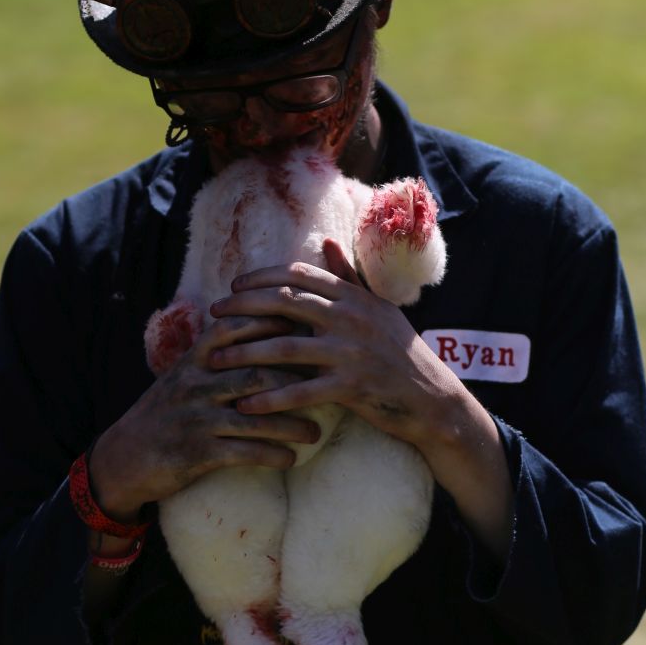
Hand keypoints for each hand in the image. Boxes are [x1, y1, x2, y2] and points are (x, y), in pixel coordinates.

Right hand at [89, 314, 320, 522]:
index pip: (233, 330)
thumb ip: (216, 357)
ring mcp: (195, 418)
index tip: (304, 326)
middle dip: (294, 381)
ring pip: (255, 416)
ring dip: (291, 425)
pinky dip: (271, 455)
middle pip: (254, 373)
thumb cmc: (165, 412)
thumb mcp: (182, 376)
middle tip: (325, 389)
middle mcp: (194, 384)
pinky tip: (290, 459)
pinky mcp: (195, 452)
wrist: (124, 457)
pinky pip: (243, 452)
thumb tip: (264, 336)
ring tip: (315, 433)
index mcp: (192, 361)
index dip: (269, 325)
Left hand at [209, 240, 514, 557]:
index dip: (262, 278)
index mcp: (353, 297)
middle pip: (285, 303)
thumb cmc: (401, 351)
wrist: (432, 397)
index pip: (298, 275)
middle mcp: (350, 318)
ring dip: (244, 353)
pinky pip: (301, 392)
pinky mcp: (352, 388)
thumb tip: (326, 240)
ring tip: (214, 359)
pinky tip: (244, 404)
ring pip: (285, 347)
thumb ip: (348, 277)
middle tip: (212, 314)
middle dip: (242, 307)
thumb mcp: (378, 308)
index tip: (234, 286)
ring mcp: (351, 353)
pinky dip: (270, 398)